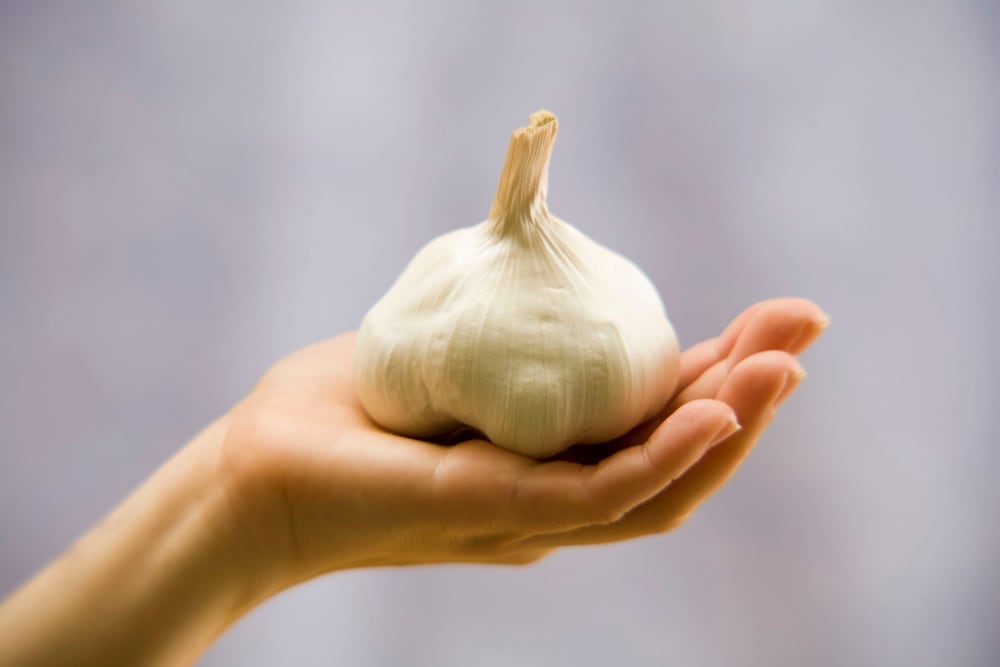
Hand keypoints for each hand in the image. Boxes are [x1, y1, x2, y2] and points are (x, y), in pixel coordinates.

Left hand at [217, 298, 826, 595]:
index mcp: (548, 465)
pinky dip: (660, 460)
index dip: (722, 382)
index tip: (774, 324)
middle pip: (674, 462)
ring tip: (784, 370)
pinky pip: (590, 496)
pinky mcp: (484, 514)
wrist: (253, 476)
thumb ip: (500, 338)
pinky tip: (710, 416)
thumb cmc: (343, 416)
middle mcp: (551, 502)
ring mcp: (524, 517)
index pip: (654, 431)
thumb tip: (537, 274)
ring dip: (728, 430)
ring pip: (653, 488)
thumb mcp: (439, 357)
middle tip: (804, 332)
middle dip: (748, 399)